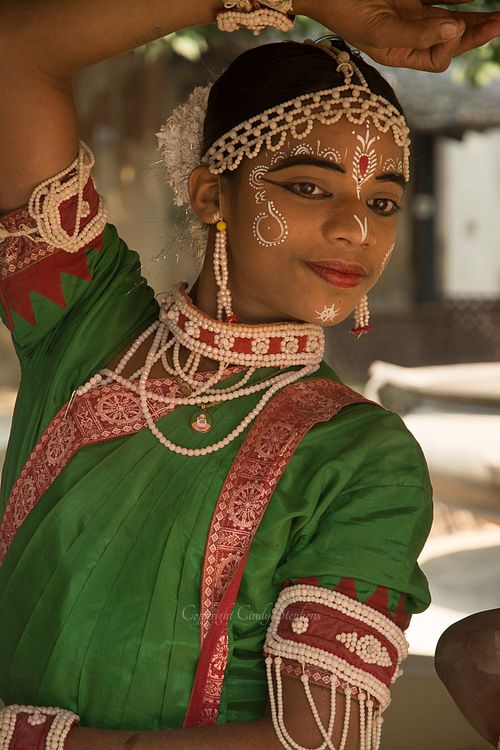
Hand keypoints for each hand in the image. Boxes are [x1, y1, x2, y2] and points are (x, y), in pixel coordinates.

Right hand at [299, 0, 499, 71]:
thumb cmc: (347, 12)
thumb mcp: (380, 31)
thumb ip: (416, 34)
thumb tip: (454, 31)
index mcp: (400, 54)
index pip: (437, 58)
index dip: (449, 45)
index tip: (450, 27)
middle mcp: (409, 36)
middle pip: (450, 39)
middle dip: (476, 33)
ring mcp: (412, 13)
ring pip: (451, 17)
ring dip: (475, 16)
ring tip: (498, 14)